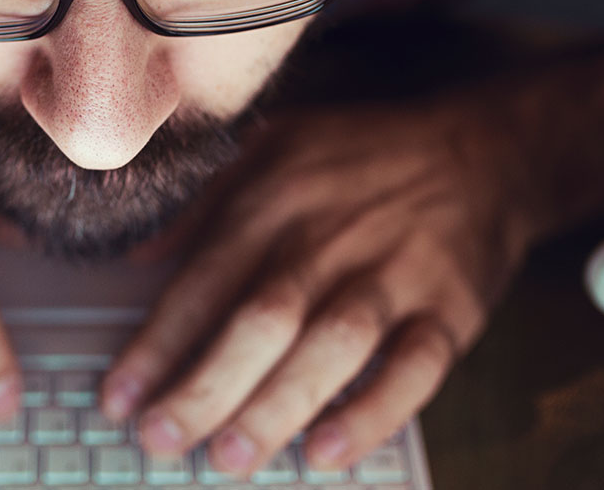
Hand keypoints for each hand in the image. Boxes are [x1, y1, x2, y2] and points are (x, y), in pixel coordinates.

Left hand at [102, 104, 532, 475]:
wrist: (484, 150)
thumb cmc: (361, 155)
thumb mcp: (273, 146)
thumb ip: (204, 202)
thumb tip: (139, 257)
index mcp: (275, 199)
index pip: (204, 279)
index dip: (158, 343)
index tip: (119, 397)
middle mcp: (330, 238)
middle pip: (263, 319)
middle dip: (206, 386)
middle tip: (161, 438)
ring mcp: (394, 274)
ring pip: (332, 347)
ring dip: (279, 406)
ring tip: (231, 457)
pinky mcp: (450, 308)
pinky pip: (415, 367)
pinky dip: (374, 412)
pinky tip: (330, 451)